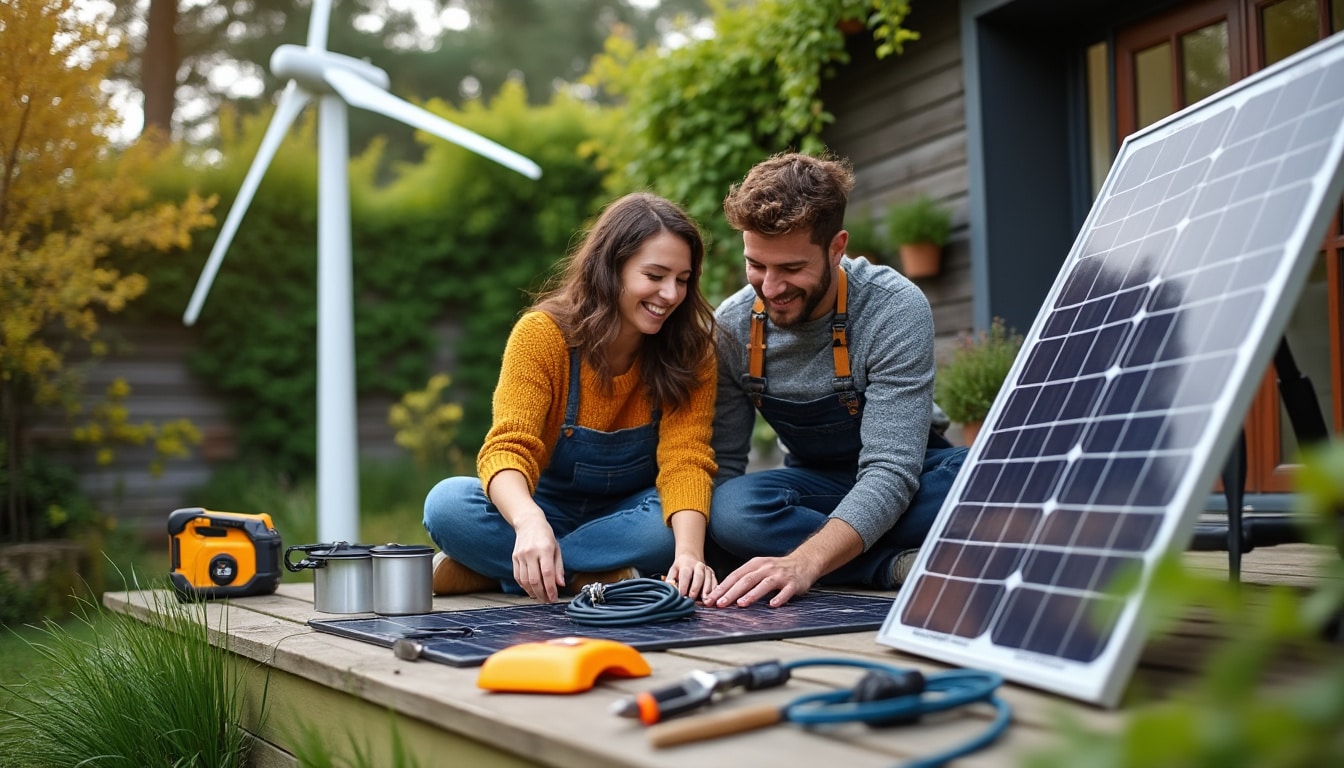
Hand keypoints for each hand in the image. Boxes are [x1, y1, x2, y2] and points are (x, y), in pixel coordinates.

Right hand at [511, 519, 563, 602]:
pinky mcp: (514, 558)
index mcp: (544, 549)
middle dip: (542, 594)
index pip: (547, 573)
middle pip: (535, 580)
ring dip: (533, 592)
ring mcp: (521, 556)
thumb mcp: (557, 549)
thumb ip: (558, 568)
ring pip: (525, 581)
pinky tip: (531, 590)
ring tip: (540, 597)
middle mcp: (531, 553)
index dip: (550, 589)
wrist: (528, 523)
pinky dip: (524, 586)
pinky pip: (518, 577)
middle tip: (548, 600)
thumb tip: (560, 584)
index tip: (554, 598)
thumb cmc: (545, 535)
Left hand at [664, 554, 717, 601]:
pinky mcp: (713, 574)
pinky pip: (715, 583)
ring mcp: (707, 570)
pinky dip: (714, 591)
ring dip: (707, 591)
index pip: (685, 574)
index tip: (682, 595)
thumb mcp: (673, 571)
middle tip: (692, 598)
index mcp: (687, 564)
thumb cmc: (681, 568)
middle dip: (696, 588)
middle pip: (699, 576)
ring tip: (704, 601)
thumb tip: (669, 590)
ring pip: (709, 580)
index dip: (684, 585)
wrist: (691, 559)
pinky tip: (711, 599)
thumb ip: (670, 580)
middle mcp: (698, 566)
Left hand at [703, 555, 817, 607]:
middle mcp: (766, 568)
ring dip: (752, 594)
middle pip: (746, 580)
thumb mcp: (759, 569)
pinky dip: (779, 598)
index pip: (735, 576)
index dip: (722, 587)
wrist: (803, 562)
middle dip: (732, 592)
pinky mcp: (793, 583)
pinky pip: (786, 591)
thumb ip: (744, 579)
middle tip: (720, 604)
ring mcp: (780, 575)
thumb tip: (723, 593)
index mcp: (755, 564)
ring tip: (741, 604)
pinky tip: (772, 605)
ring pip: (764, 584)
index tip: (710, 599)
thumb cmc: (776, 569)